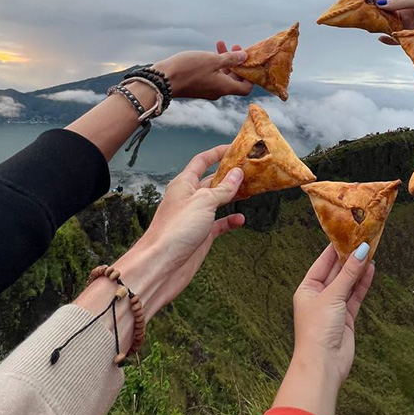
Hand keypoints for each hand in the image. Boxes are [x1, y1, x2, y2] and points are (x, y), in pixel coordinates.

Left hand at [77, 146, 245, 343]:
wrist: (161, 266)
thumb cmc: (176, 229)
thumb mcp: (204, 202)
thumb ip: (223, 188)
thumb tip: (238, 173)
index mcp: (184, 184)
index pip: (202, 161)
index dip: (218, 153)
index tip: (236, 148)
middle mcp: (189, 198)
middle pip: (213, 180)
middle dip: (231, 175)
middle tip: (252, 170)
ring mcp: (195, 217)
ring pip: (218, 201)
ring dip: (234, 196)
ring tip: (252, 191)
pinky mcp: (201, 235)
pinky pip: (220, 223)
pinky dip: (231, 221)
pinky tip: (241, 220)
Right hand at [154, 48, 252, 99]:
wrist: (162, 80)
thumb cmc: (188, 69)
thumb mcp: (213, 60)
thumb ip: (230, 59)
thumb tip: (245, 57)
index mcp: (225, 88)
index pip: (246, 88)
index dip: (250, 75)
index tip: (247, 60)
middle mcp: (218, 91)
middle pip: (234, 79)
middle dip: (236, 62)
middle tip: (234, 47)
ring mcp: (206, 89)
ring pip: (221, 75)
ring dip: (224, 60)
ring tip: (220, 44)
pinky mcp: (197, 86)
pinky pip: (211, 75)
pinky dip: (213, 64)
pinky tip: (209, 52)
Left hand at [273, 243, 374, 414]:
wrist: (323, 364)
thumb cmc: (318, 330)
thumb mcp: (333, 296)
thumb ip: (349, 274)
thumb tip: (362, 251)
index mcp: (307, 289)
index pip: (322, 263)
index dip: (335, 248)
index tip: (347, 233)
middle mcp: (319, 296)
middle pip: (336, 271)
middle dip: (349, 257)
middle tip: (363, 238)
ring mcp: (334, 307)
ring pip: (348, 283)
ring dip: (358, 269)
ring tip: (371, 250)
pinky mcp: (346, 317)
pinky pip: (355, 295)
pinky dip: (363, 283)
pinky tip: (371, 269)